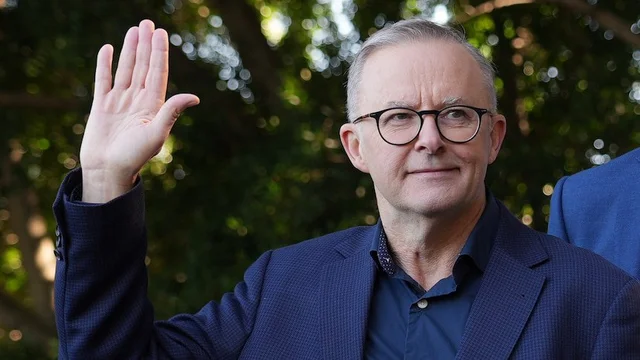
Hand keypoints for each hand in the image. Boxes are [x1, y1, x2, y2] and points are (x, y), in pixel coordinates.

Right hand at [80, 19, 198, 202]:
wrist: (108, 170)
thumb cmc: (134, 156)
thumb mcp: (157, 133)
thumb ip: (172, 112)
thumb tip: (195, 97)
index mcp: (153, 106)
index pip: (157, 73)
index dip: (159, 53)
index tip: (161, 34)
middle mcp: (137, 100)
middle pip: (143, 66)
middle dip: (146, 45)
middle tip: (148, 23)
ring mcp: (119, 101)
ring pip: (126, 69)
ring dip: (130, 50)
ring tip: (134, 30)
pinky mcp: (102, 105)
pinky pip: (104, 80)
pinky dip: (106, 64)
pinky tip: (109, 49)